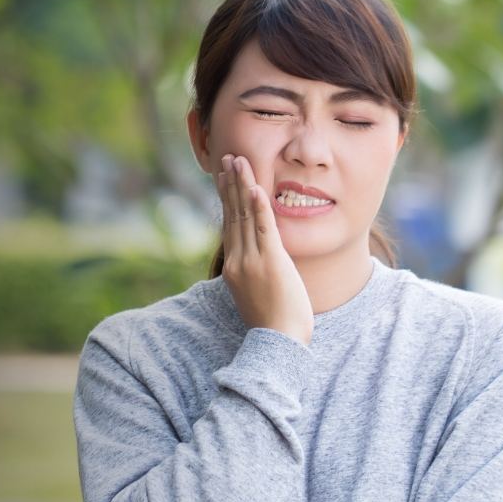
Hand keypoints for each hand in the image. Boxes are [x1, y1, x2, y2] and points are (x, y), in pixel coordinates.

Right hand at [217, 154, 313, 346]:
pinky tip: (257, 188)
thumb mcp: (256, 295)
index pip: (229, 225)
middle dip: (231, 184)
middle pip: (233, 215)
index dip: (227, 199)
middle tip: (228, 159)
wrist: (278, 343)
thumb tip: (257, 263)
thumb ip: (253, 274)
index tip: (225, 178)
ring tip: (239, 162)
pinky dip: (259, 207)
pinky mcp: (271, 262)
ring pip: (245, 216)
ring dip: (243, 186)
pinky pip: (264, 228)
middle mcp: (238, 260)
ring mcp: (252, 261)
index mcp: (233, 267)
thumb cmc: (273, 325)